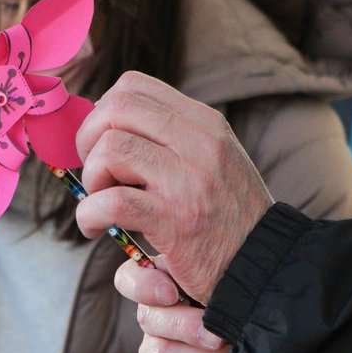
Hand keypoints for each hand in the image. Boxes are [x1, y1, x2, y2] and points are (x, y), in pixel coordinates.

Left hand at [75, 72, 271, 303]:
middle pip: (116, 109)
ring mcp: (188, 180)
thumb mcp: (213, 159)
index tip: (100, 143)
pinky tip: (96, 227)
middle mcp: (199, 142)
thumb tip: (106, 124)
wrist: (263, 266)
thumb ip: (171, 138)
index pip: (134, 86)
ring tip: (101, 201)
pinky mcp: (175, 220)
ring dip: (92, 178)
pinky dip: (90, 214)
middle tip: (95, 173)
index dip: (102, 112)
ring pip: (110, 150)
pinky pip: (112, 202)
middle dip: (88, 140)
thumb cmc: (226, 217)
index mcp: (205, 123)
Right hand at [116, 257, 264, 352]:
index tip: (171, 293)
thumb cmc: (255, 325)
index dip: (142, 285)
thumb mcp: (242, 295)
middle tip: (225, 337)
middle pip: (149, 318)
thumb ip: (217, 280)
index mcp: (167, 287)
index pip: (129, 278)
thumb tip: (206, 268)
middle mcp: (154, 322)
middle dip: (191, 328)